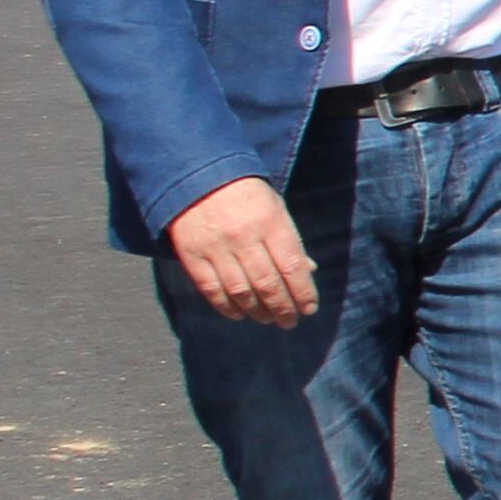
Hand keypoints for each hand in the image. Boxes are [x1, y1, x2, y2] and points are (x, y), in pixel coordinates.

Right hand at [164, 178, 318, 327]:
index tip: (309, 309)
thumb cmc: (247, 196)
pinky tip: (240, 314)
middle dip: (282, 308)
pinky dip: (227, 307)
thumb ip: (290, 241)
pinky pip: (211, 289)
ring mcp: (215, 247)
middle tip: (289, 322)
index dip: (303, 293)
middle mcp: (243, 237)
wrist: (198, 178)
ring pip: (241, 291)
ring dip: (257, 312)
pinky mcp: (191, 255)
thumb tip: (309, 271)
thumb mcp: (276, 209)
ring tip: (268, 320)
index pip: (291, 267)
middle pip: (267, 284)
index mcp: (270, 223)